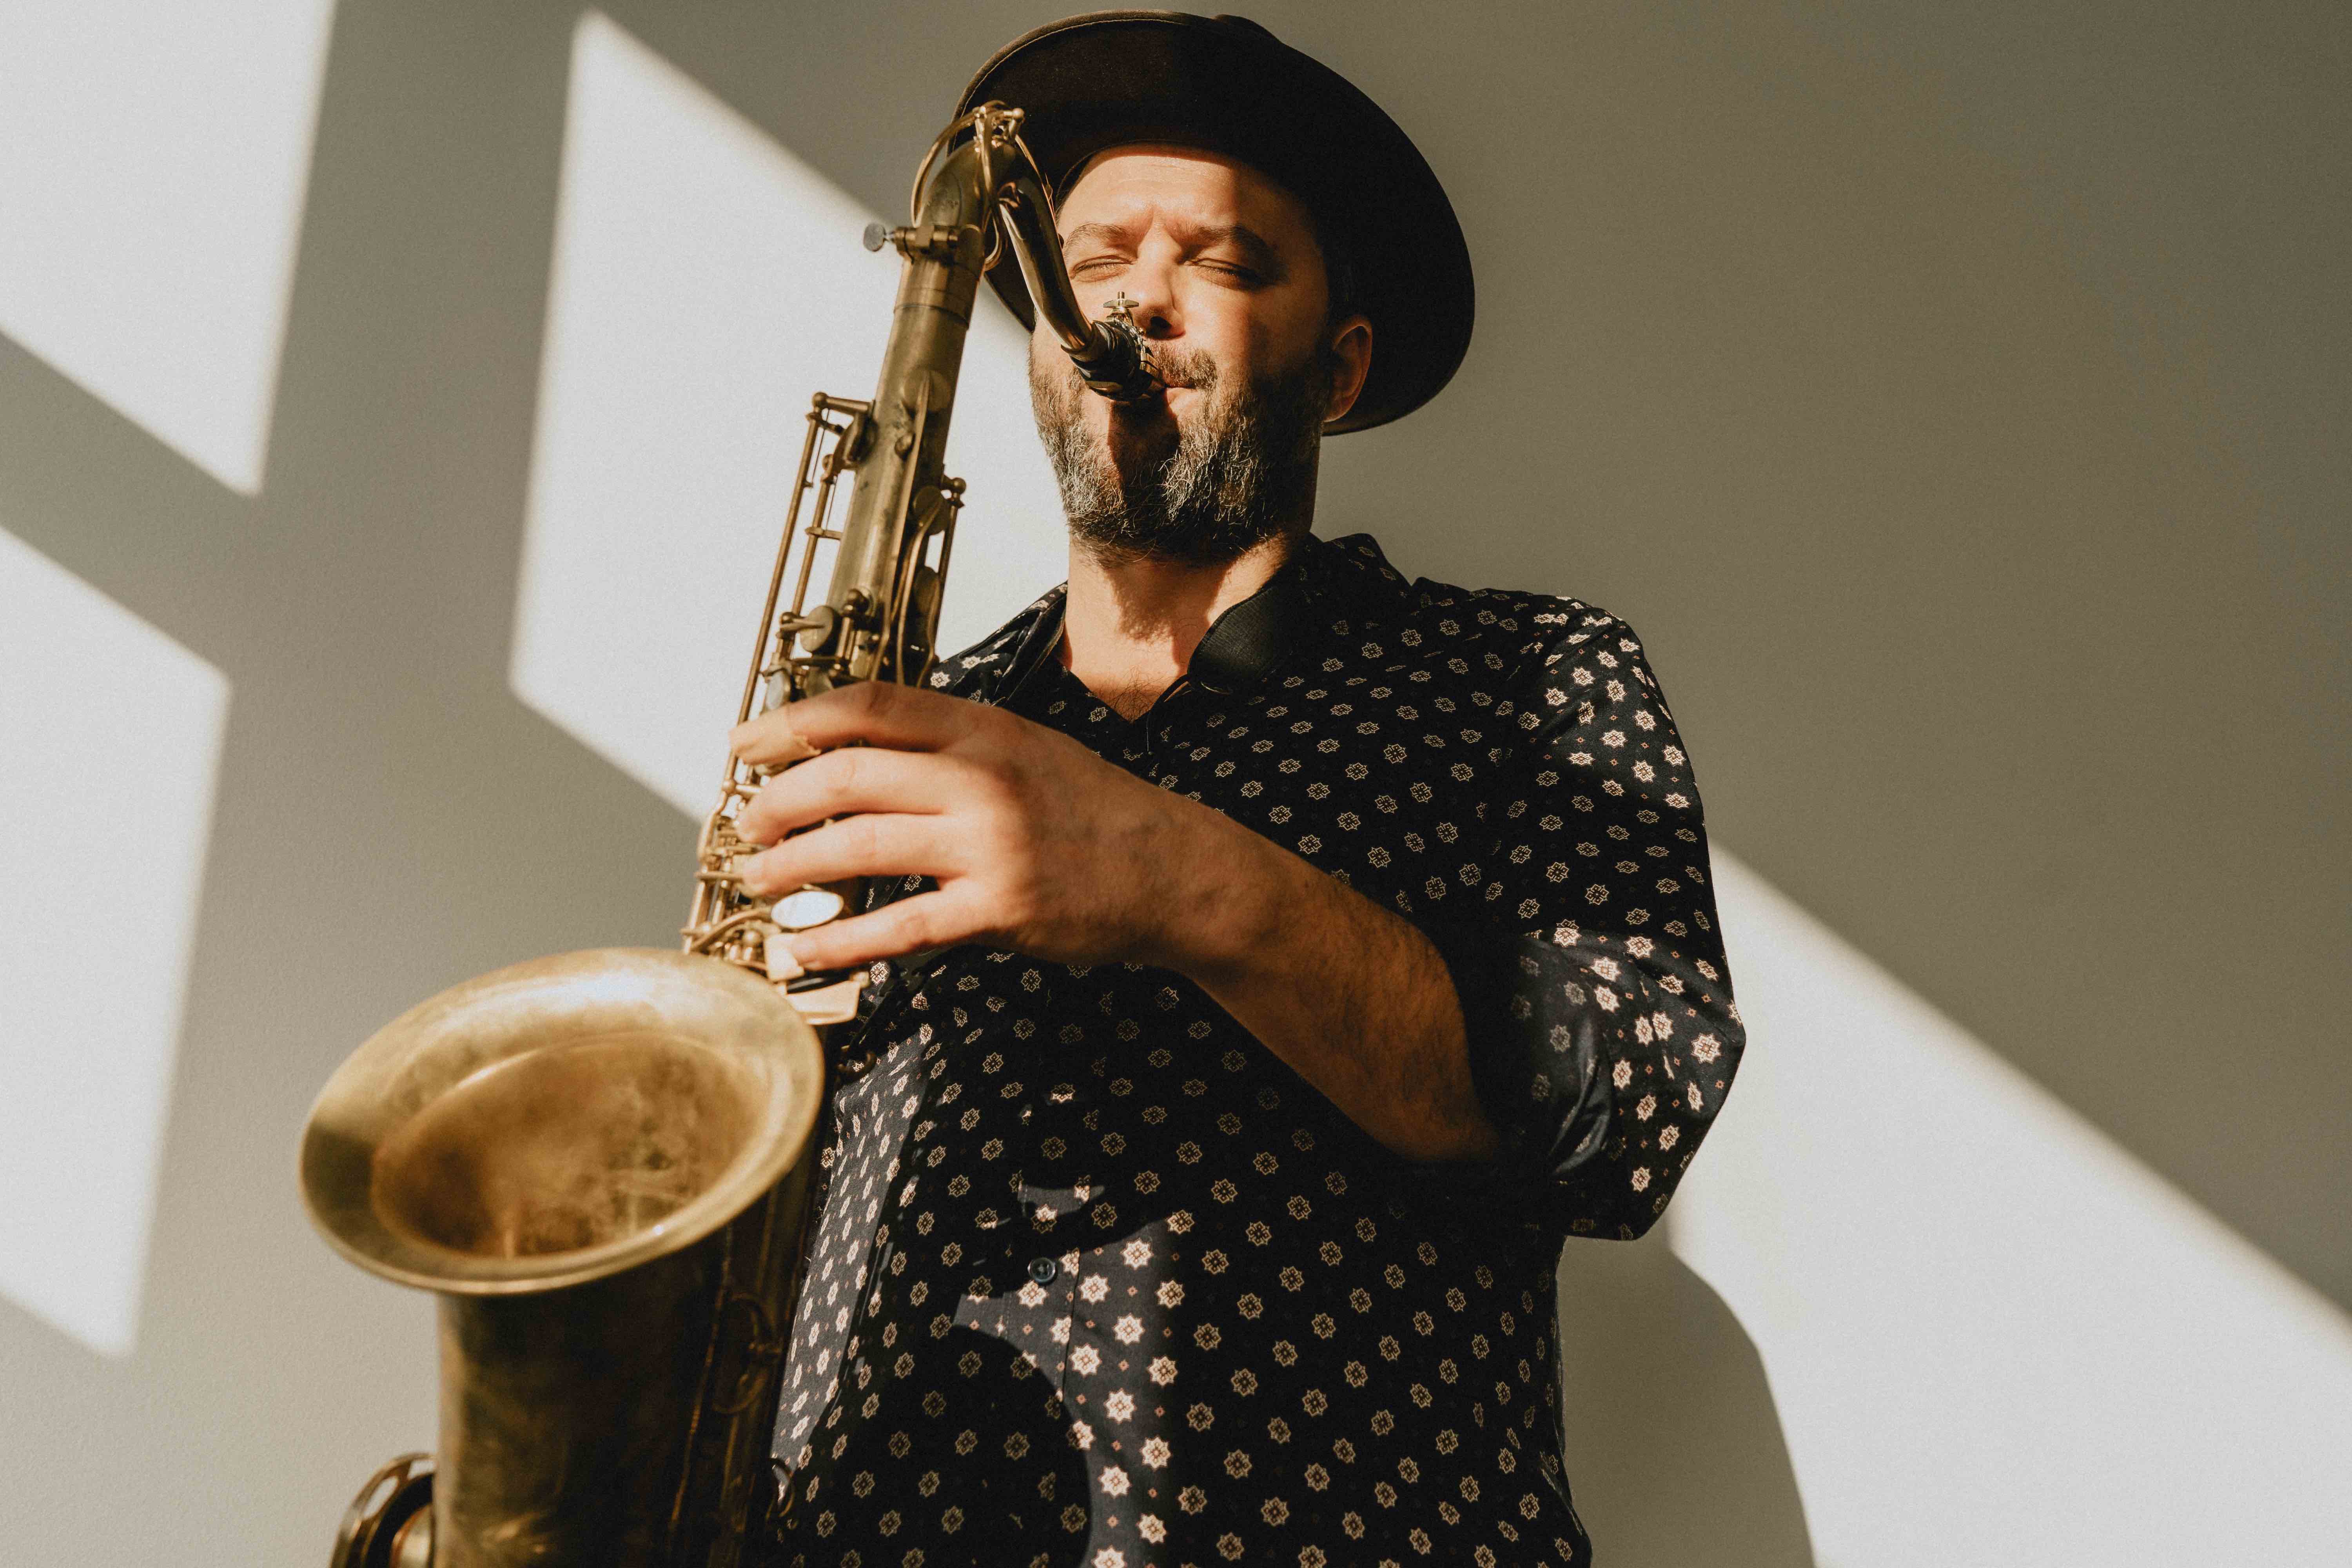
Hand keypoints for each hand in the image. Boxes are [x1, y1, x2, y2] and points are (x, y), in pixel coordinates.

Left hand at [728, 680, 1251, 974]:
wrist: (1173, 870)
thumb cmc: (1093, 812)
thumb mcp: (1025, 748)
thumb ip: (950, 745)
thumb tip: (853, 752)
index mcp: (984, 729)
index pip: (869, 707)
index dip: (793, 723)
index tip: (746, 744)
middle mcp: (983, 778)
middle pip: (847, 775)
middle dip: (776, 803)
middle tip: (747, 827)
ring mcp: (990, 845)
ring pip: (859, 848)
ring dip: (792, 868)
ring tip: (761, 881)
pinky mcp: (998, 910)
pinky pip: (898, 927)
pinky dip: (838, 940)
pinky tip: (803, 948)